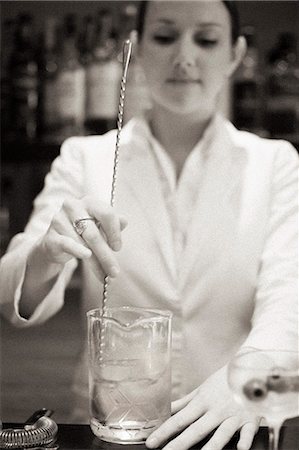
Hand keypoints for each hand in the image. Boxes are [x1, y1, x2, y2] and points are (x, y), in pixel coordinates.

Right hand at [36, 196, 126, 279]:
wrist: (56, 243)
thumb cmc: (82, 232)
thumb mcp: (100, 226)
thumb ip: (113, 223)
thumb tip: (124, 221)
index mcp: (89, 202)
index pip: (107, 214)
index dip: (115, 232)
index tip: (117, 248)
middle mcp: (73, 206)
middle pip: (94, 233)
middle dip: (106, 255)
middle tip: (115, 271)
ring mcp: (59, 220)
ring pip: (83, 243)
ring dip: (96, 262)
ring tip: (105, 275)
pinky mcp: (51, 236)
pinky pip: (67, 244)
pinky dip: (78, 251)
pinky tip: (87, 257)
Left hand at [146, 366, 260, 449]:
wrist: (249, 367)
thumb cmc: (223, 381)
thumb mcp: (202, 390)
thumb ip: (184, 403)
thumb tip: (165, 410)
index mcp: (202, 402)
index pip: (179, 419)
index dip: (164, 431)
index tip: (151, 442)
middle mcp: (215, 410)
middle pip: (196, 430)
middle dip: (179, 444)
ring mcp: (233, 416)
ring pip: (221, 434)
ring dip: (211, 446)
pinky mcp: (251, 419)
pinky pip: (249, 431)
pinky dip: (245, 439)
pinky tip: (241, 448)